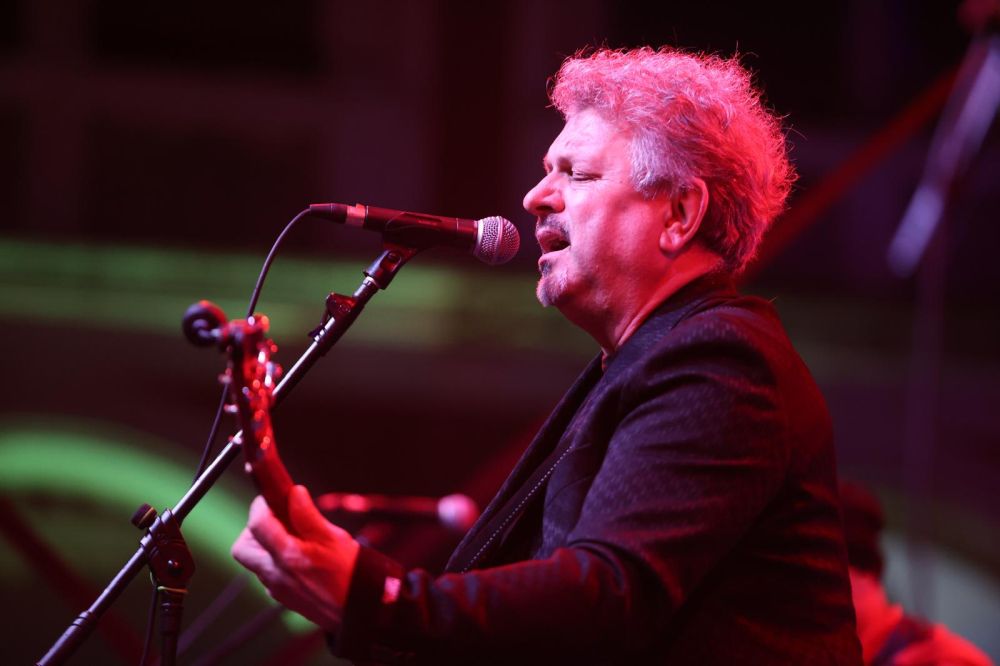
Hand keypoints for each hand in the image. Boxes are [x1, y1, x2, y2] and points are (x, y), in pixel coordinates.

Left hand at [231, 485, 359, 631]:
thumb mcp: (334, 538)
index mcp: (288, 555)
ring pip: (256, 562)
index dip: (261, 505)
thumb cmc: (351, 574)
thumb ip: (308, 516)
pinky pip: (269, 576)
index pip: (257, 524)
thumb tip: (294, 493)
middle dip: (253, 530)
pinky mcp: (284, 598)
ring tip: (292, 538)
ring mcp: (277, 589)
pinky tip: (299, 559)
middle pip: (243, 548)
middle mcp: (276, 574)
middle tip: (277, 521)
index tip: (273, 498)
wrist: (360, 611)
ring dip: (266, 546)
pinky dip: (277, 563)